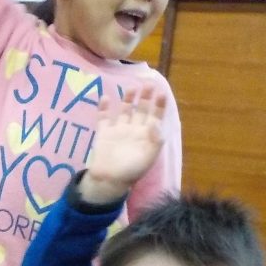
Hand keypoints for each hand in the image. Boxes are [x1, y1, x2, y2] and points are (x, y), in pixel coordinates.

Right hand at [79, 87, 165, 203]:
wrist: (109, 181)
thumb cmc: (131, 171)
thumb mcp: (149, 158)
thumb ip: (155, 140)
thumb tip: (155, 123)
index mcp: (146, 135)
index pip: (155, 116)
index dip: (159, 105)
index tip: (162, 93)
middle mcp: (133, 129)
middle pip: (141, 109)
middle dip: (145, 97)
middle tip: (148, 84)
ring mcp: (118, 130)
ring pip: (124, 110)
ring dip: (128, 99)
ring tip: (131, 88)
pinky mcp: (104, 133)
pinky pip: (104, 118)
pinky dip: (104, 108)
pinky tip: (106, 98)